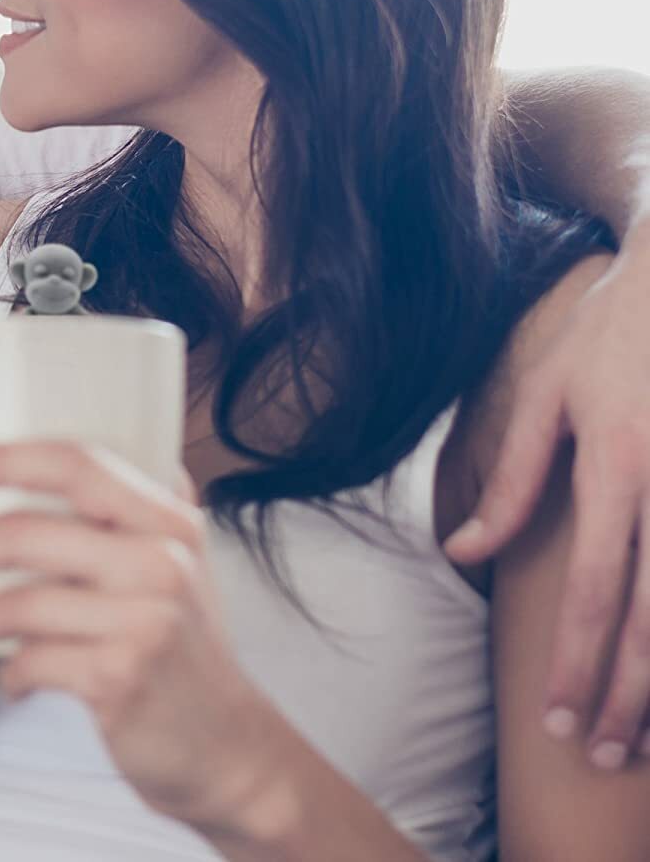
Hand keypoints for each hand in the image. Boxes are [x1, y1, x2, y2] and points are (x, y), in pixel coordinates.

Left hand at [0, 441, 290, 841]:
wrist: (232, 750)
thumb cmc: (186, 647)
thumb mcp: (181, 566)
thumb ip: (137, 510)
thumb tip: (77, 441)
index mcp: (168, 522)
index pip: (78, 464)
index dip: (6, 457)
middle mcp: (160, 563)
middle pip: (28, 533)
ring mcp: (142, 622)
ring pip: (18, 603)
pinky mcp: (120, 680)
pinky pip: (32, 662)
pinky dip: (4, 672)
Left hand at [445, 237, 649, 762]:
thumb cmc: (602, 340)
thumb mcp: (543, 397)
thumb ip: (510, 480)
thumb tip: (462, 551)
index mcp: (612, 467)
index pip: (591, 587)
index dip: (574, 658)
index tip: (554, 715)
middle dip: (624, 696)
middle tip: (593, 754)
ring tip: (634, 744)